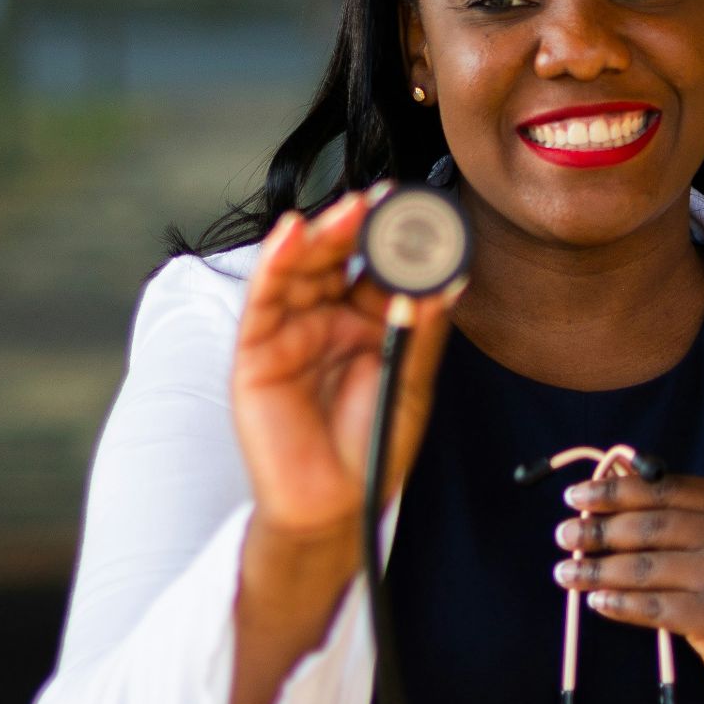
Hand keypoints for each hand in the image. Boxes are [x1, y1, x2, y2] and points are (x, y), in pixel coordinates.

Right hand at [231, 184, 458, 541]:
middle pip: (338, 257)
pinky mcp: (255, 350)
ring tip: (348, 212)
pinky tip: (289, 235)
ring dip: (320, 235)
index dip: (396, 237)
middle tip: (385, 200)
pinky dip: (273, 263)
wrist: (336, 503)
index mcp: (368, 319)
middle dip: (359, 226)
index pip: (379, 265)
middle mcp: (327, 316)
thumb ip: (421, 330)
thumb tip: (448, 278)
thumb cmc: (374, 445)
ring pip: (300, 268)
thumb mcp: (410, 381)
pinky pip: (262, 300)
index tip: (420, 208)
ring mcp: (289, 330)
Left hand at [551, 473, 703, 703]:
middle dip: (598, 528)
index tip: (580, 495)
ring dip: (596, 569)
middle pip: (650, 525)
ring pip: (644, 567)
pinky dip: (619, 605)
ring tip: (566, 571)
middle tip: (565, 534)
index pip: (668, 490)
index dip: (617, 491)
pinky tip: (596, 602)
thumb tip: (627, 480)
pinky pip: (653, 608)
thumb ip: (699, 513)